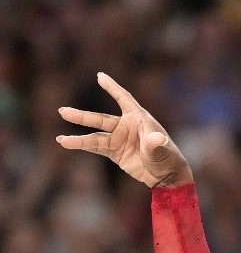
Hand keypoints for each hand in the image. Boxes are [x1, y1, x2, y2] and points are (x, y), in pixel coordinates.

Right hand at [56, 73, 192, 188]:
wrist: (166, 175)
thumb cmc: (167, 157)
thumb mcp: (161, 149)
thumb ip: (155, 143)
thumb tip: (156, 139)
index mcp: (138, 118)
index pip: (123, 98)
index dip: (112, 88)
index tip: (100, 76)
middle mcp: (125, 126)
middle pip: (100, 119)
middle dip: (82, 116)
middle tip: (62, 111)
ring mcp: (119, 139)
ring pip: (95, 136)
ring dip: (78, 137)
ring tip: (60, 139)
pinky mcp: (115, 152)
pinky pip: (96, 148)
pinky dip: (82, 146)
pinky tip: (67, 144)